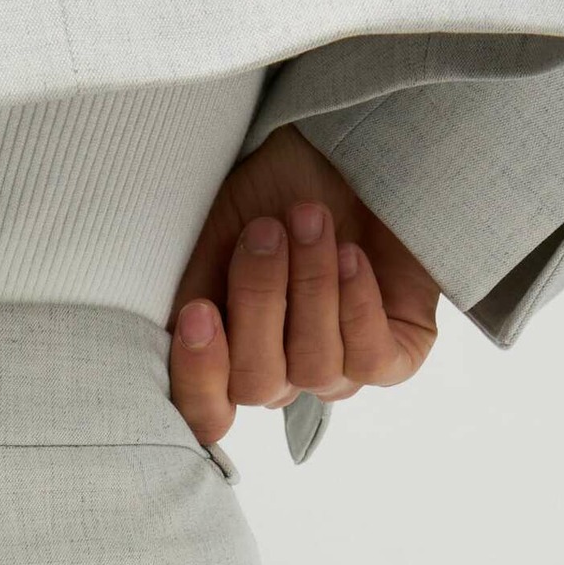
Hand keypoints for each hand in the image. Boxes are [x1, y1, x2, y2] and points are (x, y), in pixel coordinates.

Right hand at [166, 122, 440, 447]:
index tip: (198, 314)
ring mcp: (337, 369)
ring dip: (311, 287)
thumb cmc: (267, 194)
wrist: (338, 149)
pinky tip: (352, 257)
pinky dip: (358, 307)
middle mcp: (280, 373)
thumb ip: (181, 301)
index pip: (206, 415)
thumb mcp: (206, 239)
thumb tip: (168, 341)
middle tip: (265, 233)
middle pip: (259, 384)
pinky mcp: (395, 354)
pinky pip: (372, 362)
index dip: (199, 380)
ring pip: (315, 369)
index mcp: (224, 357)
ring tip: (310, 221)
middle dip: (260, 303)